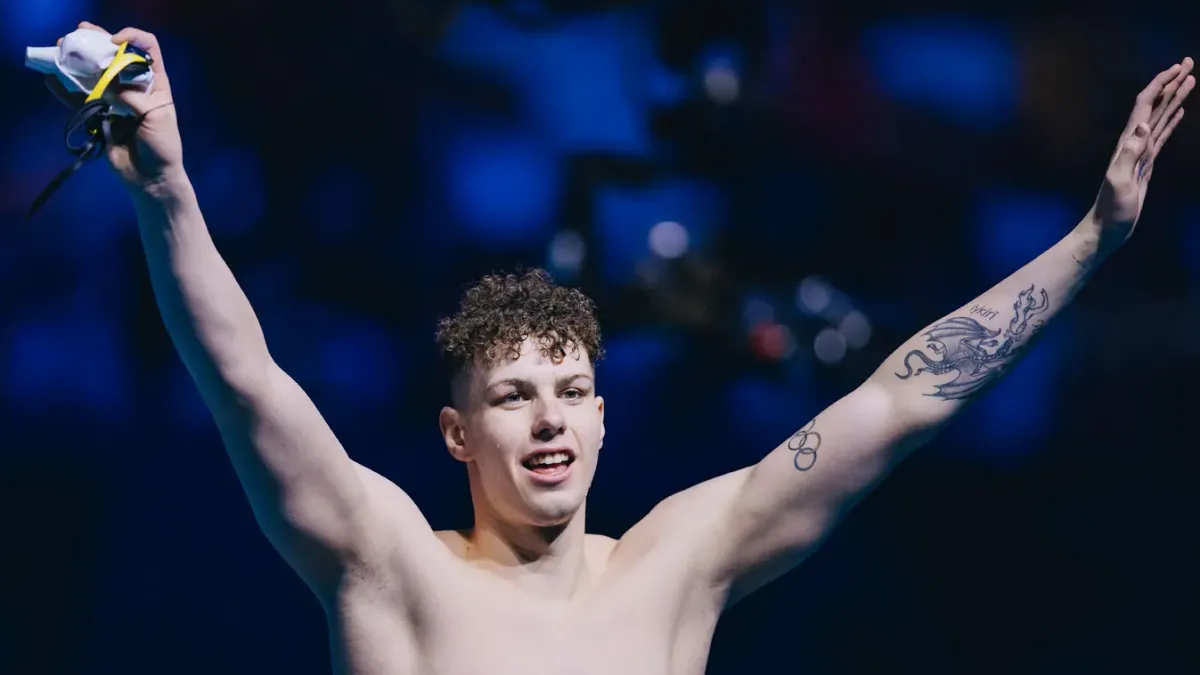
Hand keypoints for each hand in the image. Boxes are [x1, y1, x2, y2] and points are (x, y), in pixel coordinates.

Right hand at [45, 21, 182, 194]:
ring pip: (95, 76)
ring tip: (62, 50)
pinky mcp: (99, 116)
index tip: (115, 42)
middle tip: (79, 36)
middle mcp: (135, 88)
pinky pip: (80, 100)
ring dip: (79, 62)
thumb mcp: (156, 117)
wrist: (152, 178)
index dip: (132, 39)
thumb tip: (108, 86)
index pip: (148, 51)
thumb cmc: (162, 146)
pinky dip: (65, 90)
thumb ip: (133, 98)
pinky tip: (52, 80)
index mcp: (155, 84)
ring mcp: (115, 101)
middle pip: (116, 59)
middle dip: (99, 45)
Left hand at [1093, 57, 1193, 238]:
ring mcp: (1141, 152)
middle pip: (1155, 104)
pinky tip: (1180, 112)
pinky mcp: (1146, 163)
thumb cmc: (1111, 209)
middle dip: (1171, 82)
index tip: (1178, 67)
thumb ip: (1129, 154)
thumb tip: (1142, 125)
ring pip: (1161, 116)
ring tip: (1191, 79)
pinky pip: (1162, 135)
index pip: (1145, 104)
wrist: (1107, 228)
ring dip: (1175, 97)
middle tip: (1189, 62)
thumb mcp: (1119, 181)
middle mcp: (1134, 142)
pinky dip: (1172, 120)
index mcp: (1128, 142)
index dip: (1161, 84)